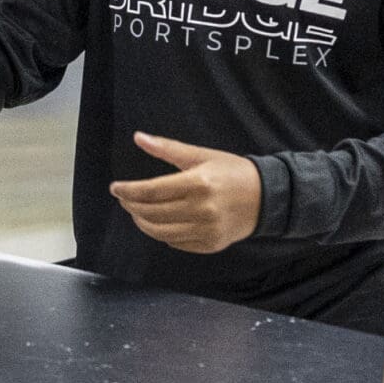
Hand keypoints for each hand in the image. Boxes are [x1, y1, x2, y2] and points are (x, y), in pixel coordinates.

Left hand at [108, 133, 262, 253]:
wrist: (267, 196)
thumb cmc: (233, 172)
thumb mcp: (202, 155)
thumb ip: (168, 148)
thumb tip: (139, 137)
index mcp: (199, 184)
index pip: (151, 192)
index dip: (128, 191)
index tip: (116, 188)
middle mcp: (202, 210)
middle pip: (152, 213)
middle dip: (132, 206)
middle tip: (124, 199)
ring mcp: (207, 230)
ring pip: (161, 233)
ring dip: (143, 223)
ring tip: (136, 212)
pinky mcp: (211, 245)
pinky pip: (176, 243)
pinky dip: (162, 234)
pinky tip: (158, 223)